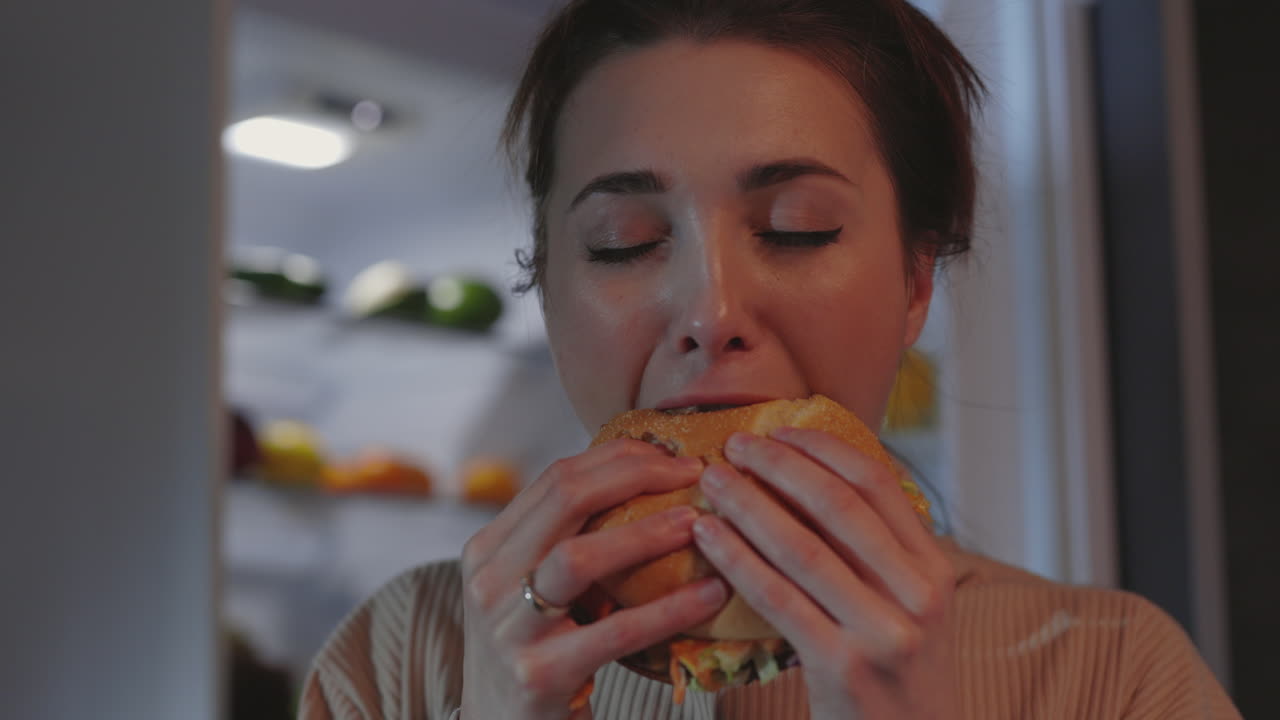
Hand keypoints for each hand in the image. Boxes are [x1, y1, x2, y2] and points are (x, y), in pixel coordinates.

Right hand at [459, 439, 728, 718]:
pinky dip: (669, 609)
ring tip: (698, 524)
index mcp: (489, 547)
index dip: (620, 457)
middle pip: (565, 498)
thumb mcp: (534, 589)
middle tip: (694, 474)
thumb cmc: (536, 654)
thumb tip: (652, 482)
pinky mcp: (537, 675)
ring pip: (578, 557)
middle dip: (637, 475)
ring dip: (645, 533)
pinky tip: (710, 595)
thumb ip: (571, 540)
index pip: (557, 477)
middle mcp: (489, 579)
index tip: (675, 456)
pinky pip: (614, 632)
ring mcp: (508, 627)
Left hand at [691, 428, 957, 719]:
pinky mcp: (842, 666)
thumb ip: (876, 556)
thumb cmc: (894, 677)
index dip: (824, 448)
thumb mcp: (908, 610)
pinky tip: (706, 535)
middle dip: (780, 466)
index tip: (781, 429)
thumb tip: (809, 483)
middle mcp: (916, 595)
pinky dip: (736, 557)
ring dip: (748, 504)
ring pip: (801, 547)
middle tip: (736, 443)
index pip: (878, 484)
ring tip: (711, 480)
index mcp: (933, 570)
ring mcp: (882, 631)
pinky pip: (776, 598)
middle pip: (838, 505)